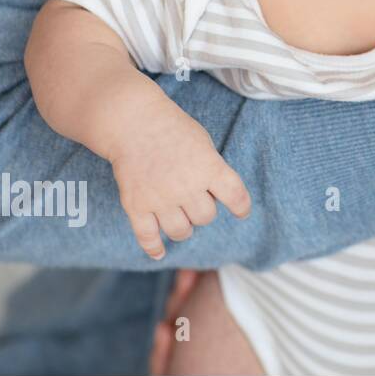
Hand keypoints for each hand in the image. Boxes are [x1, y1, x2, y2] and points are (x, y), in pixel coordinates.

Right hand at [101, 98, 251, 258]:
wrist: (133, 122)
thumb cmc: (173, 129)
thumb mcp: (204, 143)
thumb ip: (213, 169)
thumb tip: (219, 197)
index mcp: (209, 168)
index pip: (236, 197)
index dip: (241, 208)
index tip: (241, 212)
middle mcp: (187, 186)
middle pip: (206, 217)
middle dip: (204, 211)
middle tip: (196, 200)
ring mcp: (161, 198)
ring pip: (181, 231)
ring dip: (184, 228)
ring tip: (180, 219)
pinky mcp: (136, 205)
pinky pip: (148, 236)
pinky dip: (154, 247)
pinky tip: (159, 252)